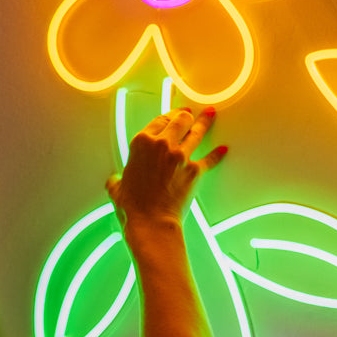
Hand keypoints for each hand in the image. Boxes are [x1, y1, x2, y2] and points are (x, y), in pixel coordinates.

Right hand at [106, 106, 226, 233]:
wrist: (151, 221)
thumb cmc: (133, 206)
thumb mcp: (117, 189)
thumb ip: (117, 179)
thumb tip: (115, 181)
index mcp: (142, 142)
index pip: (159, 120)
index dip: (168, 115)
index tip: (173, 114)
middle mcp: (162, 144)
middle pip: (180, 120)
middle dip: (187, 116)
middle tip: (190, 114)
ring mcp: (181, 156)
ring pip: (197, 132)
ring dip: (205, 122)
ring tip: (210, 114)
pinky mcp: (195, 170)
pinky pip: (210, 159)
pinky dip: (217, 154)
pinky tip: (222, 149)